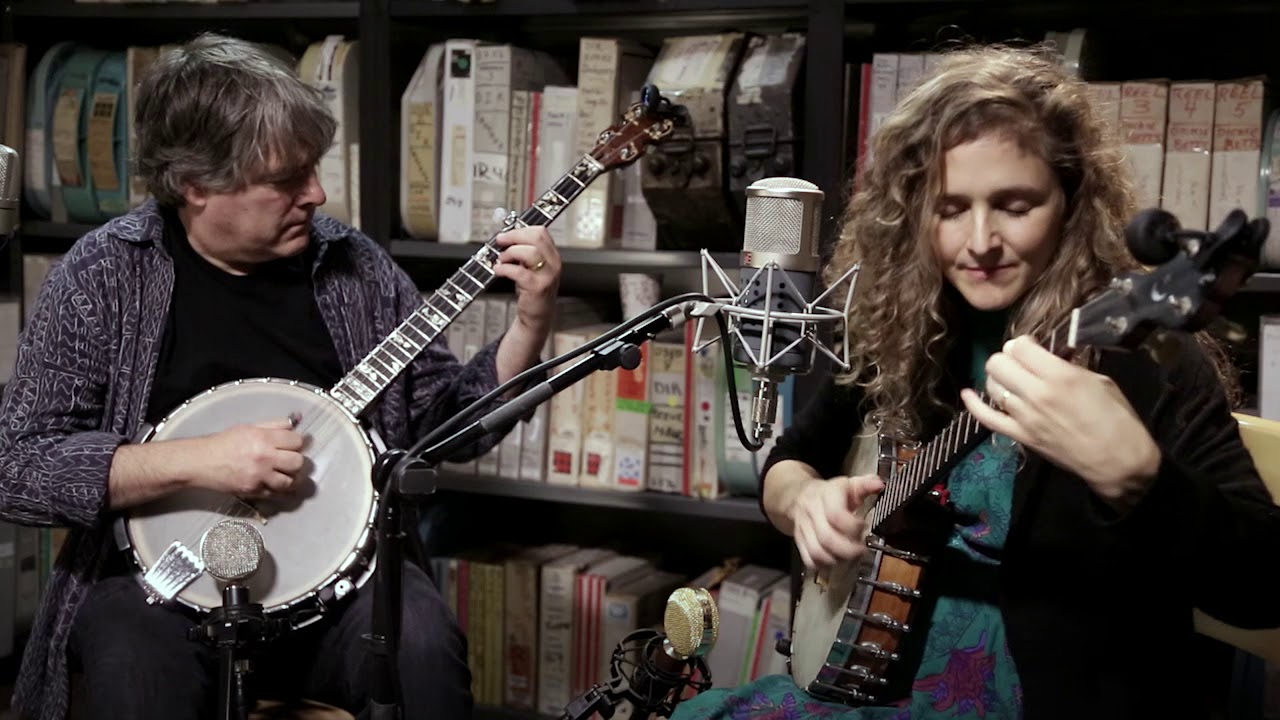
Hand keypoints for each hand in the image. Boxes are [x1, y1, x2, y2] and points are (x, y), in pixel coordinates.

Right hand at [192, 418, 306, 497]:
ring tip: (285, 474)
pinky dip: (282, 491)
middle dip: (296, 461)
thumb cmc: (224, 443)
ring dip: (291, 478)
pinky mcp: (254, 491)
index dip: (297, 443)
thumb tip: (295, 422)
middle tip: (289, 460)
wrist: (202, 462)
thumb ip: (274, 425)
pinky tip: (280, 486)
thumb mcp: (250, 427)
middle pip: (298, 462)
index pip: (297, 441)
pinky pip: (278, 495)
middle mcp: (264, 457)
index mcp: (264, 438)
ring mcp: (260, 476)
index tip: (292, 445)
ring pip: (291, 481)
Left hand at [494, 226, 560, 337]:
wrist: (537, 316)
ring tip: (501, 260)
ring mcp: (547, 276)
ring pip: (529, 252)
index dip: (521, 230)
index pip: (541, 232)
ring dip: (510, 253)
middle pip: (536, 237)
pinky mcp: (537, 287)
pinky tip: (498, 270)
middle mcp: (553, 263)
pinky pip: (519, 271)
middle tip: (500, 241)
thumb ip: (524, 252)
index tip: (507, 234)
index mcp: (552, 256)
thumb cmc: (532, 291)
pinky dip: (504, 268)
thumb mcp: (532, 268)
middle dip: (514, 236)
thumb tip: (506, 237)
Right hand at [790, 474, 884, 569]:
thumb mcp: (848, 485)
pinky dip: (824, 565)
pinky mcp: (799, 542)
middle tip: (861, 549)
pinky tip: (836, 560)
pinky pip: (809, 559)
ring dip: (837, 558)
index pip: (835, 515)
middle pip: (827, 537)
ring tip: (850, 556)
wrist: (798, 496)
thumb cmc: (830, 493)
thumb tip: (879, 484)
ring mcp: (803, 529)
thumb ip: (865, 485)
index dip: (852, 526)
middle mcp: (812, 512)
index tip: (864, 527)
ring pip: (817, 552)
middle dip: (848, 549)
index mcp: (825, 495)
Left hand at [960, 335, 1160, 506]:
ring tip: (1010, 379)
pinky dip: (973, 404)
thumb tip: (1048, 359)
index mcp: (1059, 375)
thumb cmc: (1117, 418)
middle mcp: (1036, 393)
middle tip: (1020, 364)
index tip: (1031, 348)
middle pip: (998, 363)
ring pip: (991, 386)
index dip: (1022, 344)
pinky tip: (967, 393)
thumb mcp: (1099, 381)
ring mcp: (1024, 416)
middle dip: (1007, 358)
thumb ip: (1069, 366)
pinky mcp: (1019, 436)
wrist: (1118, 460)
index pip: (1019, 347)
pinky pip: (986, 418)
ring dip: (998, 378)